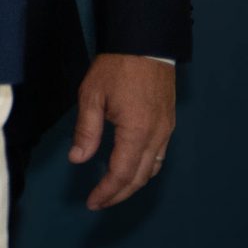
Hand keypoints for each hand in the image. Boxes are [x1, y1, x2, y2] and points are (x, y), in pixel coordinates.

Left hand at [69, 52, 177, 209]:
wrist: (146, 45)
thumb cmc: (116, 68)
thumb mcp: (91, 97)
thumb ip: (86, 131)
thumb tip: (78, 159)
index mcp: (137, 132)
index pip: (121, 173)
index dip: (107, 191)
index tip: (92, 202)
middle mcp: (157, 136)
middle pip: (140, 177)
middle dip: (119, 193)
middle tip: (100, 202)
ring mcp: (166, 130)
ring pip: (153, 168)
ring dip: (134, 183)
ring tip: (113, 190)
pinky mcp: (168, 122)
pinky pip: (159, 155)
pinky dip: (145, 169)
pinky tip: (132, 169)